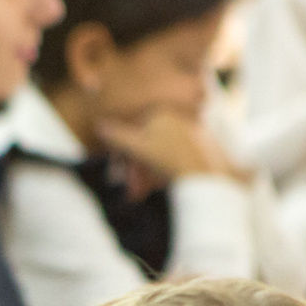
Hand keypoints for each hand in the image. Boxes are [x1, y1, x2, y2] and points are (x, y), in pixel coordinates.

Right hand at [97, 108, 240, 187]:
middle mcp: (175, 116)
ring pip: (159, 154)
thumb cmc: (170, 160)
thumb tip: (99, 125)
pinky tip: (161, 187)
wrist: (207, 174)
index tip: (116, 178)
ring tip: (146, 193)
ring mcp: (190, 130)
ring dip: (147, 175)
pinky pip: (174, 157)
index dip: (121, 158)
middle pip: (146, 146)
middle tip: (133, 193)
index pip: (131, 135)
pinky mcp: (201, 145)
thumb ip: (117, 137)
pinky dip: (164, 171)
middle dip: (136, 171)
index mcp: (160, 112)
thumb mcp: (137, 149)